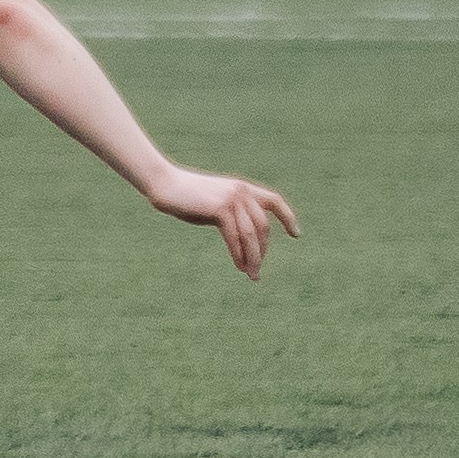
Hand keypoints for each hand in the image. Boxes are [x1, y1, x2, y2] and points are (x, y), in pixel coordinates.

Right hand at [146, 164, 299, 279]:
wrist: (163, 183)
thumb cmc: (183, 196)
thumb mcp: (212, 203)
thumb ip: (229, 214)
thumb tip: (240, 238)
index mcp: (242, 188)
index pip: (274, 201)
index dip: (287, 218)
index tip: (295, 235)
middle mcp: (241, 191)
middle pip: (262, 226)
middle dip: (262, 250)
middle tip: (257, 269)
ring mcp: (232, 199)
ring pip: (251, 234)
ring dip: (253, 257)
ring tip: (252, 274)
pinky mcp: (220, 209)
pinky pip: (235, 237)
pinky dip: (239, 254)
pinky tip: (239, 266)